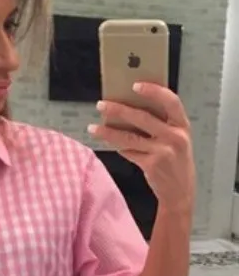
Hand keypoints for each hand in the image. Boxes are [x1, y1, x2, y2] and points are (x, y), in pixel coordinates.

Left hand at [87, 83, 195, 213]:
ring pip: (130, 137)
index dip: (154, 91)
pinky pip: (128, 152)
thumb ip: (161, 125)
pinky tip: (106, 141)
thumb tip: (129, 109)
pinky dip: (117, 146)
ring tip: (93, 127)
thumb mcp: (176, 139)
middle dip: (119, 110)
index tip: (135, 85)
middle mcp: (175, 136)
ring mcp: (163, 151)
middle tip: (101, 105)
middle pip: (143, 118)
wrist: (180, 190)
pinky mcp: (151, 164)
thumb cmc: (175, 160)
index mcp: (182, 125)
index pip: (171, 101)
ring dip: (108, 132)